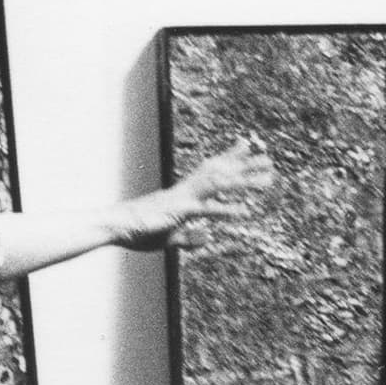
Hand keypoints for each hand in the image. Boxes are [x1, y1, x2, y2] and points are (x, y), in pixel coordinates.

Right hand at [114, 136, 273, 250]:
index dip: (230, 157)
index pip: (211, 170)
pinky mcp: (180, 212)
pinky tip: (246, 210)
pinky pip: (206, 209)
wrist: (117, 226)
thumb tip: (206, 238)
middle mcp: (187, 190)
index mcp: (185, 193)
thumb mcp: (171, 239)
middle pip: (221, 172)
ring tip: (268, 179)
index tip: (247, 144)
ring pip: (220, 185)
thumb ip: (189, 239)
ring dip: (245, 182)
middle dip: (245, 165)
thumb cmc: (140, 231)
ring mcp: (184, 199)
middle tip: (268, 158)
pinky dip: (227, 209)